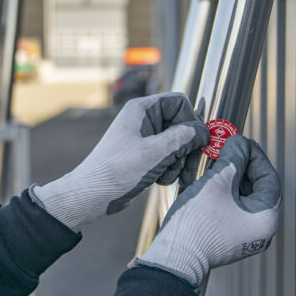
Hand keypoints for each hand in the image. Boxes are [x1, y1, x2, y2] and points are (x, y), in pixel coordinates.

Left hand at [30, 93, 209, 231]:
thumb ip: (180, 139)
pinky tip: (161, 180)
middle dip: (186, 147)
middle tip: (186, 166)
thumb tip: (203, 131)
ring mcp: (144, 137)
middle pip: (181, 124)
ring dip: (179, 161)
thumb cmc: (116, 171)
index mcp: (141, 109)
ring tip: (167, 176)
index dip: (190, 120)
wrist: (92, 194)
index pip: (179, 102)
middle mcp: (143, 119)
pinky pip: (168, 155)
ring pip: (177, 142)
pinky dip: (170, 168)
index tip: (195, 141)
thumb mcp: (153, 153)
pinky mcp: (145, 154)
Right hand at [135, 135, 280, 285]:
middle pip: (257, 187)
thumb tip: (239, 142)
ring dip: (231, 177)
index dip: (255, 155)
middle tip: (228, 148)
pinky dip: (223, 191)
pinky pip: (232, 208)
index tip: (240, 140)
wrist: (175, 256)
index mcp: (266, 218)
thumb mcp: (218, 182)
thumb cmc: (198, 223)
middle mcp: (260, 229)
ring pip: (243, 197)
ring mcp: (245, 235)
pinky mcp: (228, 237)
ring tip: (216, 160)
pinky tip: (209, 179)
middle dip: (242, 165)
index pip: (269, 178)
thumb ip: (234, 158)